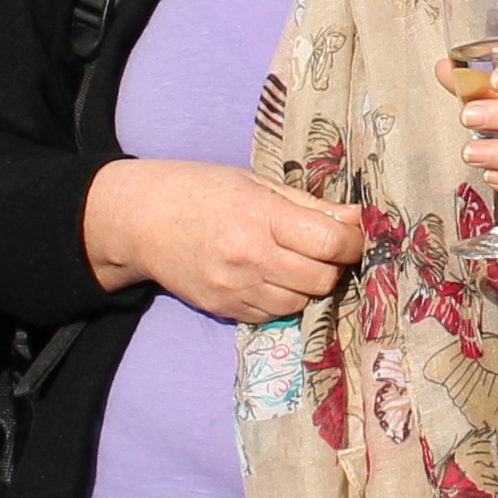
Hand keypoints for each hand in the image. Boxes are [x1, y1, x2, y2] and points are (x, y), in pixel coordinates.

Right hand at [83, 158, 368, 323]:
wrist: (139, 220)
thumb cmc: (199, 189)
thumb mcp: (254, 182)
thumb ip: (308, 204)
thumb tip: (357, 218)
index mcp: (260, 216)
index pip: (330, 243)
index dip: (353, 241)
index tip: (354, 234)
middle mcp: (250, 257)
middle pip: (322, 279)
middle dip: (334, 265)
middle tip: (326, 248)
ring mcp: (235, 288)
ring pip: (301, 302)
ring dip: (310, 285)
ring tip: (297, 261)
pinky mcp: (224, 309)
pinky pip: (272, 315)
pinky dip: (283, 299)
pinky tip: (272, 276)